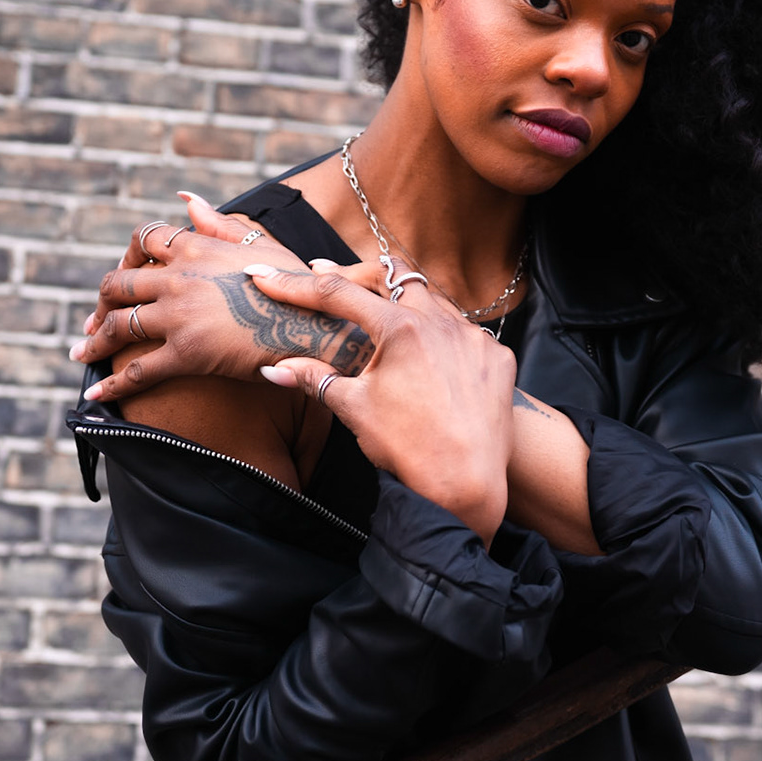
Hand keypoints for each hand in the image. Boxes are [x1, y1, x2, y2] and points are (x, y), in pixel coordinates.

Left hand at [70, 193, 370, 401]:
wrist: (318, 327)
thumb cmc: (298, 289)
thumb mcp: (262, 247)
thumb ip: (219, 224)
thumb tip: (186, 199)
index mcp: (197, 248)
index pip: (144, 240)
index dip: (126, 256)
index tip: (123, 275)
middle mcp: (180, 277)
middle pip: (118, 283)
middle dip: (101, 303)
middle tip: (93, 322)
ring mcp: (179, 315)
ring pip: (118, 324)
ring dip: (93, 341)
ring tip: (80, 354)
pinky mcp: (186, 353)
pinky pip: (138, 369)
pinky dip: (112, 382)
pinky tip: (96, 392)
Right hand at [250, 262, 514, 540]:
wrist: (467, 485)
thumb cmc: (408, 449)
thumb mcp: (355, 409)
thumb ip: (316, 378)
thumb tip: (273, 369)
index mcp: (401, 329)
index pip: (338, 294)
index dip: (295, 285)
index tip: (264, 276)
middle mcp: (442, 322)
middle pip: (392, 275)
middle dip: (356, 275)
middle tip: (326, 280)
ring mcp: (475, 337)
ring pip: (433, 298)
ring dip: (402, 300)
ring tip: (374, 309)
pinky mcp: (497, 356)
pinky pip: (464, 329)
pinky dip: (438, 331)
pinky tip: (424, 348)